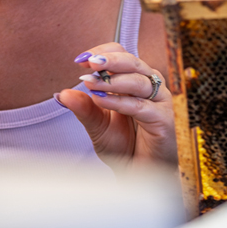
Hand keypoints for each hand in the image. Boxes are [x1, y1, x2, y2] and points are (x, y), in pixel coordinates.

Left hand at [56, 43, 175, 164]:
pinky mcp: (164, 119)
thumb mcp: (97, 126)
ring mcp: (159, 102)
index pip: (122, 55)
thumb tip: (63, 94)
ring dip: (112, 80)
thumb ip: (84, 109)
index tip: (81, 60)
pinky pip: (141, 106)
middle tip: (89, 62)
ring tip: (90, 83)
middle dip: (110, 60)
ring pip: (139, 81)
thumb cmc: (123, 148)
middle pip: (133, 62)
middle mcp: (149, 87)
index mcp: (134, 82)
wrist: (138, 175)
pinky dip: (120, 101)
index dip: (103, 53)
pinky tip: (101, 100)